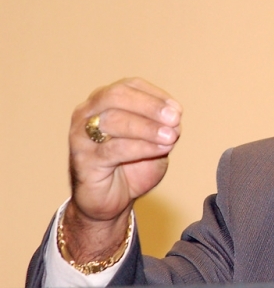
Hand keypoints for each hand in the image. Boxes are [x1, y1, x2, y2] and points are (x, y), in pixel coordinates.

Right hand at [63, 78, 181, 261]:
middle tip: (175, 119)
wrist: (112, 201)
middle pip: (117, 96)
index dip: (156, 95)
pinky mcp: (83, 160)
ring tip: (172, 137)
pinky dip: (142, 146)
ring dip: (148, 128)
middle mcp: (87, 113)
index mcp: (103, 101)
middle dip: (150, 106)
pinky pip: (114, 148)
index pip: (129, 86)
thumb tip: (174, 117)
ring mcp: (80, 135)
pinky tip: (161, 149)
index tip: (178, 110)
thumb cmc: (132, 166)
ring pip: (114, 120)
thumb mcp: (154, 141)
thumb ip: (162, 127)